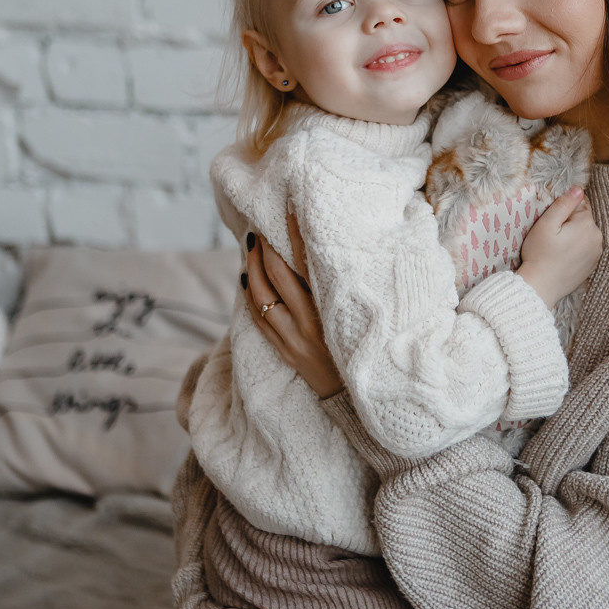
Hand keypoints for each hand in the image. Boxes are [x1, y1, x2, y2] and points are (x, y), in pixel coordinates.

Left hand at [242, 214, 342, 398]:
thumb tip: (329, 254)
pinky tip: (245, 279)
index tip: (287, 212)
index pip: (308, 264)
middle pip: (278, 277)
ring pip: (261, 298)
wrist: (355, 396)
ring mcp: (293, 339)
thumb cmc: (364, 350)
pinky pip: (258, 320)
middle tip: (260, 229)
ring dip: (252, 269)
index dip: (294, 236)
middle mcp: (310, 323)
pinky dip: (249, 297)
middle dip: (266, 250)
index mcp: (331, 310)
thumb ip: (343, 288)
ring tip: (251, 248)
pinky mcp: (284, 351)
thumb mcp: (358, 317)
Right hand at [517, 186, 602, 308]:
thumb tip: (579, 189)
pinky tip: (563, 256)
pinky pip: (586, 248)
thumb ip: (564, 204)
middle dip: (570, 222)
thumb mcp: (546, 224)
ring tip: (556, 247)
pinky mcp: (592, 264)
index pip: (579, 204)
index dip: (563, 210)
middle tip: (552, 235)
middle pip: (584, 218)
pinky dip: (576, 248)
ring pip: (585, 233)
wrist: (541, 286)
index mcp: (587, 224)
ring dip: (574, 235)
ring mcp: (596, 252)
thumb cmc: (539, 254)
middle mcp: (597, 237)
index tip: (551, 221)